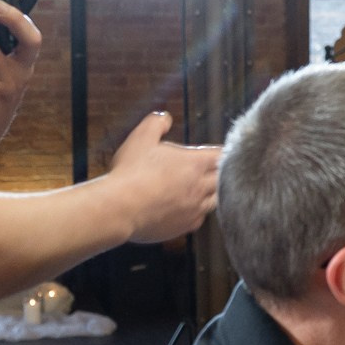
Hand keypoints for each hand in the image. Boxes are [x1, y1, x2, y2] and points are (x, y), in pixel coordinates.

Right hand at [108, 111, 219, 242]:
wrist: (120, 208)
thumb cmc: (130, 173)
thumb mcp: (141, 138)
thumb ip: (156, 123)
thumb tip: (165, 118)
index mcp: (195, 163)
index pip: (222, 155)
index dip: (223, 152)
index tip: (223, 151)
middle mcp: (200, 187)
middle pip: (222, 179)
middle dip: (220, 173)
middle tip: (215, 170)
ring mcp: (194, 209)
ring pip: (215, 201)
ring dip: (211, 194)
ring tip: (203, 189)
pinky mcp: (185, 226)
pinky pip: (200, 219)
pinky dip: (198, 212)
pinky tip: (189, 208)